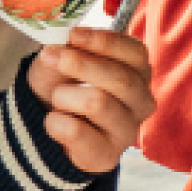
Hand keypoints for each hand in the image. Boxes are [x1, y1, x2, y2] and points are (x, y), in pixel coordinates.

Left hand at [25, 26, 155, 173]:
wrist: (49, 123)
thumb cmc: (64, 84)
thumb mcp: (63, 59)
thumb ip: (65, 51)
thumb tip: (58, 49)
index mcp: (139, 73)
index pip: (135, 53)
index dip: (104, 42)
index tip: (73, 35)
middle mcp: (142, 102)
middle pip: (121, 79)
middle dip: (82, 65)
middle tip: (54, 57)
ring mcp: (128, 131)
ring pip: (98, 104)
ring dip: (65, 95)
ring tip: (57, 98)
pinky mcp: (108, 156)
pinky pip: (77, 132)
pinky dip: (55, 122)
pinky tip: (54, 121)